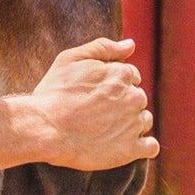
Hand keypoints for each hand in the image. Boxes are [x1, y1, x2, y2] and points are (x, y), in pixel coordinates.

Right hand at [22, 38, 157, 170]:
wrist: (44, 128)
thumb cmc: (54, 93)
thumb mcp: (71, 59)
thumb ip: (103, 48)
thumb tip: (130, 44)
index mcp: (122, 73)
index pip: (131, 77)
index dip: (113, 86)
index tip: (97, 97)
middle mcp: (134, 97)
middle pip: (137, 98)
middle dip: (123, 104)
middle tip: (97, 114)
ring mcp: (134, 124)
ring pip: (144, 121)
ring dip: (131, 124)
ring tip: (105, 131)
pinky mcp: (131, 149)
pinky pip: (150, 148)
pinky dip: (143, 147)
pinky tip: (125, 147)